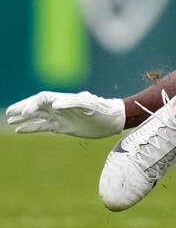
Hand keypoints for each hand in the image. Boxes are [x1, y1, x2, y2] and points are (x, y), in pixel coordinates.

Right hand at [6, 91, 124, 137]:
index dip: (32, 104)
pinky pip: (43, 126)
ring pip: (38, 116)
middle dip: (22, 108)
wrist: (113, 120)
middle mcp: (60, 107)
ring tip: (10, 120)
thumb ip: (73, 102)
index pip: (42, 99)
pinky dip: (31, 127)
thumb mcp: (90, 105)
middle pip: (36, 105)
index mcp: (65, 99)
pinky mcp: (63, 127)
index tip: (26, 113)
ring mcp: (60, 117)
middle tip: (9, 113)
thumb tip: (54, 104)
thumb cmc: (103, 110)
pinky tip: (20, 129)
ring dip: (24, 118)